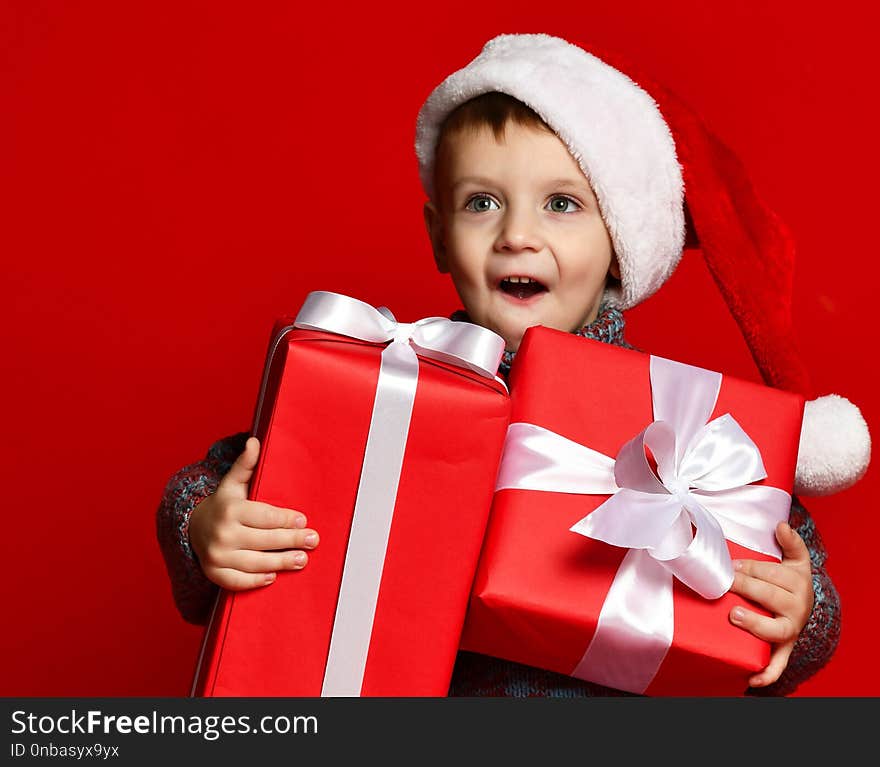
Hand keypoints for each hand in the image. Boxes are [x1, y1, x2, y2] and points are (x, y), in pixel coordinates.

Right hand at [188, 436, 319, 590]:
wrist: (193, 527)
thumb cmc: (224, 504)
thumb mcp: (233, 482)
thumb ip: (246, 464)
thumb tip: (255, 441)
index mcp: (230, 509)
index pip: (265, 516)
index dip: (286, 519)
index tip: (304, 520)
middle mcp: (222, 533)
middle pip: (264, 540)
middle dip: (292, 540)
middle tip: (313, 540)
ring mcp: (216, 555)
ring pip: (255, 562)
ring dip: (281, 563)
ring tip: (302, 560)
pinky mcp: (214, 573)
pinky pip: (237, 581)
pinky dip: (256, 581)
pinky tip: (273, 576)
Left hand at [728, 521, 812, 687]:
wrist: (808, 609)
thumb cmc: (791, 581)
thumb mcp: (796, 560)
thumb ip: (791, 542)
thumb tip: (782, 525)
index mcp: (796, 582)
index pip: (769, 573)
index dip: (748, 567)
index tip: (730, 565)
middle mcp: (796, 607)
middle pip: (767, 595)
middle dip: (744, 586)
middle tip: (724, 583)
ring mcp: (790, 629)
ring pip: (774, 628)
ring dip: (754, 624)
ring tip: (733, 615)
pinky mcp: (784, 648)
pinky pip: (778, 664)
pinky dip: (767, 673)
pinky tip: (751, 679)